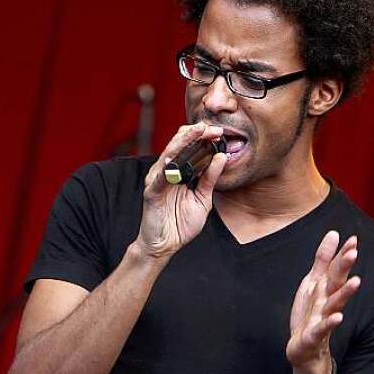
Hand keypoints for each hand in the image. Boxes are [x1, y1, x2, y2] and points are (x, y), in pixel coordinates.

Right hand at [135, 123, 226, 259]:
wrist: (165, 244)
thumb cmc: (180, 223)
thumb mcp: (203, 198)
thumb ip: (210, 178)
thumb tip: (221, 156)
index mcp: (179, 171)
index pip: (188, 146)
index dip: (203, 137)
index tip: (220, 132)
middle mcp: (166, 171)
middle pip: (178, 144)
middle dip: (196, 134)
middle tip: (212, 128)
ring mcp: (157, 180)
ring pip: (168, 154)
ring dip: (183, 142)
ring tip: (197, 132)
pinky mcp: (151, 193)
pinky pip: (159, 178)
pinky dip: (166, 169)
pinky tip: (174, 160)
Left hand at [286, 231, 360, 373]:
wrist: (304, 349)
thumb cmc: (310, 313)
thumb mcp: (313, 284)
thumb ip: (323, 260)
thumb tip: (335, 233)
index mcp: (326, 289)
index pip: (336, 269)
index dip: (343, 255)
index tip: (353, 239)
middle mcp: (327, 302)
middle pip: (337, 283)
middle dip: (344, 268)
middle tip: (354, 251)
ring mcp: (323, 319)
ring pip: (335, 304)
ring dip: (345, 294)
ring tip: (356, 281)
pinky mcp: (314, 336)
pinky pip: (323, 329)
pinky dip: (330, 323)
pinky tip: (338, 317)